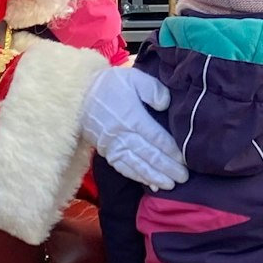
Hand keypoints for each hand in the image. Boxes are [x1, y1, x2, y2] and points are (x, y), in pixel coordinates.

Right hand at [81, 67, 188, 190]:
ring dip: (155, 176)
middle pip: (149, 155)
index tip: (185, 160)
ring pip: (137, 165)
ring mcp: (114, 146)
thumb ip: (153, 89)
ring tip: (171, 185)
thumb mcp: (133, 77)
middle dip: (167, 168)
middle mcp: (123, 135)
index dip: (171, 151)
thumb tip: (165, 104)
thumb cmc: (110, 85)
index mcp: (132, 117)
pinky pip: (124, 168)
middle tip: (184, 178)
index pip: (156, 138)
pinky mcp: (107, 152)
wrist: (78, 95)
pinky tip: (151, 183)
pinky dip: (138, 177)